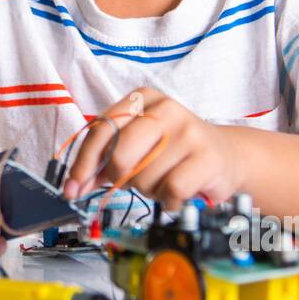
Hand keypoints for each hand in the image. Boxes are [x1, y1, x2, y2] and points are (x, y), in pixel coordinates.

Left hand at [63, 87, 242, 209]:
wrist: (226, 157)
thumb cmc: (173, 153)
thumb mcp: (136, 147)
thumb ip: (104, 161)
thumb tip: (74, 186)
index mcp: (142, 99)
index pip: (100, 131)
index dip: (83, 164)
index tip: (73, 189)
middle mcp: (165, 108)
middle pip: (119, 155)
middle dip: (119, 178)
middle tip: (133, 182)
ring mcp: (188, 130)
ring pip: (143, 177)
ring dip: (149, 190)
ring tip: (165, 179)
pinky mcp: (207, 156)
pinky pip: (170, 189)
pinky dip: (168, 201)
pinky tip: (176, 194)